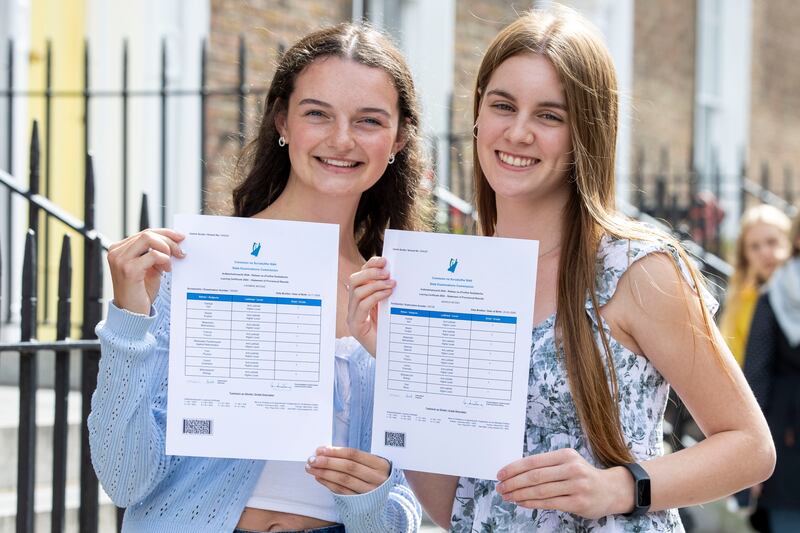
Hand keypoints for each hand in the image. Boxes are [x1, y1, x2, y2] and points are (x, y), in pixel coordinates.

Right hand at [107, 228, 185, 313]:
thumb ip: (156, 254)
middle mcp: (116, 252)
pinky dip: (165, 260)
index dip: (164, 233)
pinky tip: (167, 270)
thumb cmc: (140, 292)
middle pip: (147, 233)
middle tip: (180, 251)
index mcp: (119, 249)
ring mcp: (121, 260)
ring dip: (166, 248)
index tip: (180, 237)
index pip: (144, 233)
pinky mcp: (129, 269)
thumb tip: (175, 242)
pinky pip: (153, 255)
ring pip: (149, 239)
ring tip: (172, 262)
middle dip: (168, 240)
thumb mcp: (149, 268)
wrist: (132, 313)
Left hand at [306, 446, 390, 494]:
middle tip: (313, 459)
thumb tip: (326, 451)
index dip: (336, 451)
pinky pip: (341, 491)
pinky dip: (328, 483)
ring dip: (325, 473)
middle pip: (348, 467)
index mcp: (380, 464)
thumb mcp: (371, 465)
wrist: (382, 500)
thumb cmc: (373, 477)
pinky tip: (319, 477)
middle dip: (328, 462)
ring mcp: (369, 491)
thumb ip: (353, 458)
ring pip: (344, 480)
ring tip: (311, 468)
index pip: (354, 454)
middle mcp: (376, 478)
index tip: (321, 450)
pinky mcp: (360, 502)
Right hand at [346, 256, 394, 355]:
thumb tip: (394, 274)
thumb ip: (388, 293)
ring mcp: (352, 316)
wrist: (390, 356)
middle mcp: (353, 306)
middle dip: (371, 273)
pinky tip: (388, 294)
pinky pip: (362, 305)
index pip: (361, 276)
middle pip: (354, 280)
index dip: (370, 266)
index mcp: (361, 299)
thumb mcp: (390, 307)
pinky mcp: (356, 326)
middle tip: (387, 272)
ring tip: (391, 284)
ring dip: (375, 284)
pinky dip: (376, 296)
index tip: (384, 261)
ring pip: (357, 291)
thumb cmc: (392, 331)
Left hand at [496, 448, 633, 518]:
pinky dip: (532, 503)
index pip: (533, 461)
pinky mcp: (578, 502)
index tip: (501, 474)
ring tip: (508, 496)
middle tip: (500, 488)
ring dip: (520, 495)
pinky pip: (549, 503)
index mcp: (565, 455)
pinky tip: (522, 502)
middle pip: (534, 477)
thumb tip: (516, 471)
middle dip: (513, 483)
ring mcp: (576, 486)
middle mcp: (571, 468)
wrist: (611, 489)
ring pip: (540, 491)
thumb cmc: (583, 475)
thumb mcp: (567, 462)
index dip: (514, 468)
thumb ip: (546, 465)